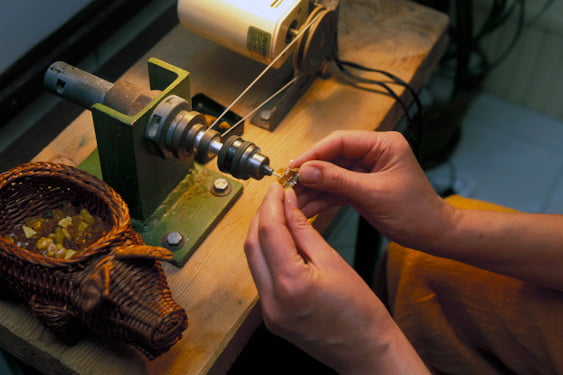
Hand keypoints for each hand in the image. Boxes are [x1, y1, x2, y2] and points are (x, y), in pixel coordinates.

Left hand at [244, 183, 428, 373]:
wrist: (367, 351)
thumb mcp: (334, 262)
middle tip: (275, 195)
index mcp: (291, 284)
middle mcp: (272, 301)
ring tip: (277, 212)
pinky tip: (280, 240)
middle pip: (252, 244)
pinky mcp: (271, 316)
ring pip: (253, 260)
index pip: (269, 231)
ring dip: (261, 233)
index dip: (272, 204)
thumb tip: (288, 206)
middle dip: (261, 215)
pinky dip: (267, 253)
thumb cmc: (361, 313)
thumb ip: (305, 231)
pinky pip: (261, 276)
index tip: (278, 187)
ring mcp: (269, 312)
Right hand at [289, 130, 455, 250]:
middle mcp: (372, 153)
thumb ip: (337, 180)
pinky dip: (322, 199)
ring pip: (331, 175)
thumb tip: (306, 170)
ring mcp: (365, 171)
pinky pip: (336, 189)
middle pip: (331, 157)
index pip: (339, 142)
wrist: (433, 234)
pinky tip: (306, 208)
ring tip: (292, 200)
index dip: (313, 154)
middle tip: (287, 185)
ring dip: (312, 189)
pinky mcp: (361, 187)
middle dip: (309, 173)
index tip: (293, 167)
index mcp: (382, 144)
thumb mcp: (373, 194)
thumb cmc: (415, 212)